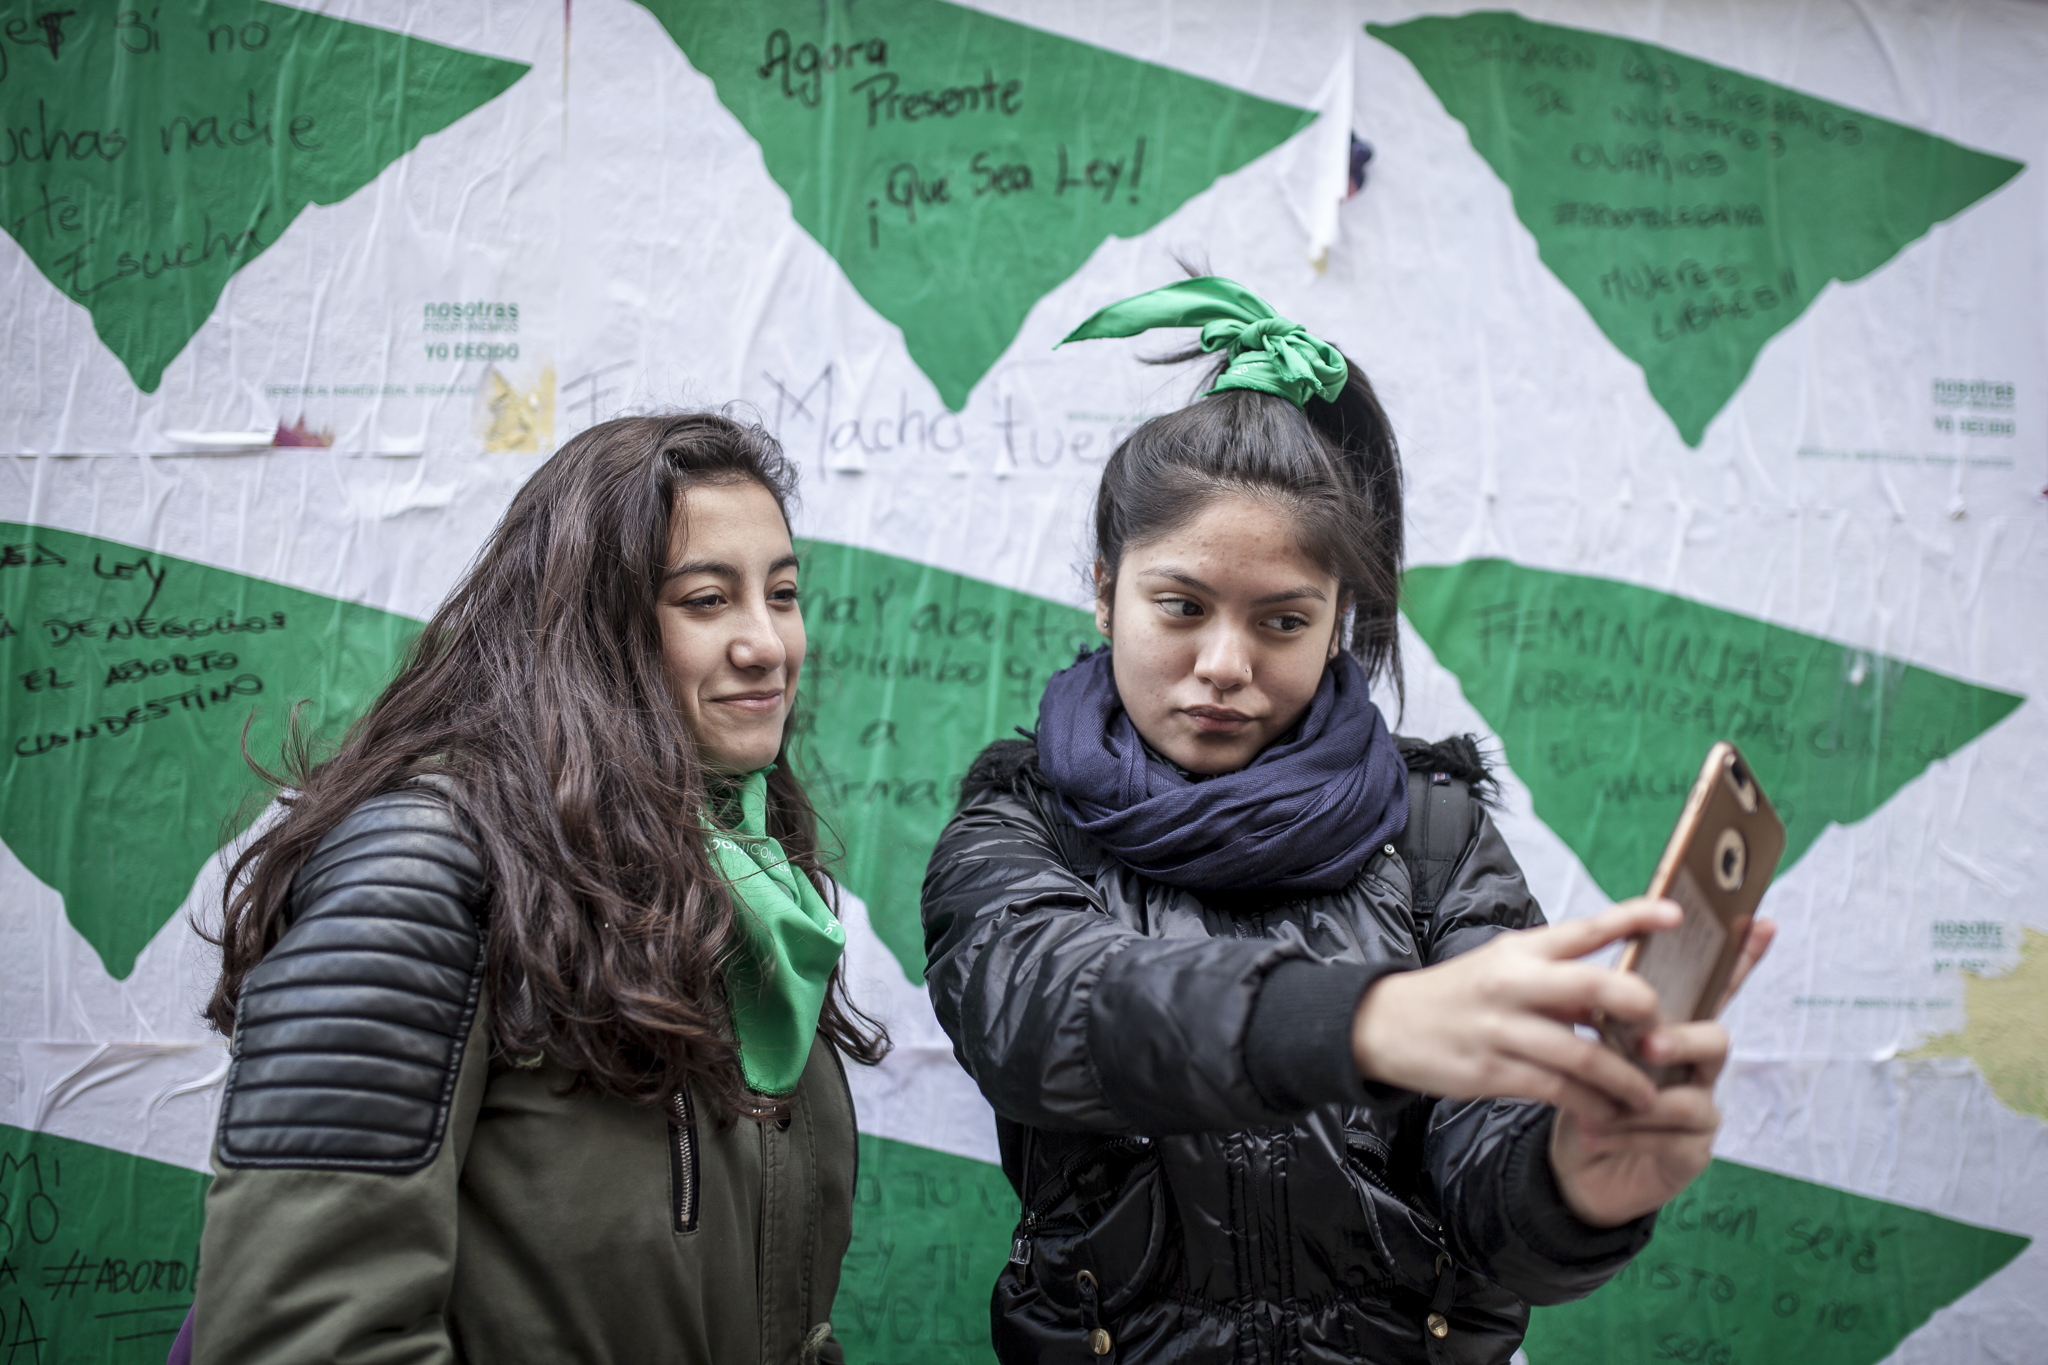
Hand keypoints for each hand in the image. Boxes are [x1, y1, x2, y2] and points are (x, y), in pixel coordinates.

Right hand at [1352, 898, 1683, 1125]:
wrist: (1383, 1025)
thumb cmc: (1457, 995)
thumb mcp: (1502, 967)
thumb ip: (1556, 976)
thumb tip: (1619, 991)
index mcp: (1521, 950)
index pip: (1586, 928)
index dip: (1634, 917)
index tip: (1677, 915)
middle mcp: (1513, 983)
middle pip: (1596, 988)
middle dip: (1643, 1011)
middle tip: (1667, 1036)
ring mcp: (1501, 1028)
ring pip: (1584, 1053)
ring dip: (1627, 1079)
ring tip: (1650, 1096)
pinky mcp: (1491, 1071)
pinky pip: (1557, 1090)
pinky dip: (1591, 1106)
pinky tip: (1608, 1115)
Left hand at [1549, 916, 1776, 1225]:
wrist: (1571, 1161)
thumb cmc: (1585, 1094)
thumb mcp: (1587, 1045)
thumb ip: (1605, 1015)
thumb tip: (1604, 982)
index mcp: (1674, 1029)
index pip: (1716, 989)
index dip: (1742, 958)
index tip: (1762, 921)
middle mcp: (1697, 1066)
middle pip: (1716, 1040)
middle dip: (1684, 1040)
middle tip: (1647, 1044)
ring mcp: (1701, 1108)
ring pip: (1693, 1095)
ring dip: (1644, 1098)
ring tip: (1599, 1106)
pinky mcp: (1691, 1150)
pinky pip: (1671, 1135)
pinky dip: (1626, 1131)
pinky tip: (1593, 1132)